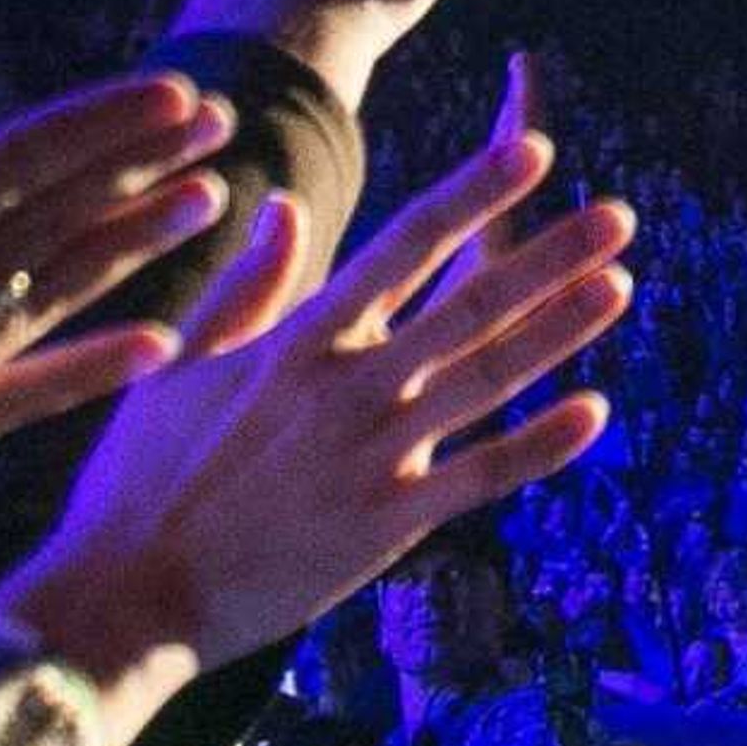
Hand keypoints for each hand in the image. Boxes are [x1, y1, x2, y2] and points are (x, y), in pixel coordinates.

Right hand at [0, 38, 231, 664]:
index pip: (15, 166)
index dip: (101, 125)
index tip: (177, 91)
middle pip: (58, 222)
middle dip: (143, 166)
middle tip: (224, 123)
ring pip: (61, 298)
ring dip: (138, 245)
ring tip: (210, 200)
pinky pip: (32, 400)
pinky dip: (98, 369)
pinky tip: (162, 348)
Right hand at [0, 82, 634, 729]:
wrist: (125, 595)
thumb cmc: (142, 477)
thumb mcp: (185, 364)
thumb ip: (249, 285)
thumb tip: (285, 208)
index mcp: (301, 339)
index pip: (405, 244)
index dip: (473, 193)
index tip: (532, 150)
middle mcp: (346, 386)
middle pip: (467, 303)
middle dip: (548, 254)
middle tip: (619, 213)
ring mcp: (372, 455)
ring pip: (487, 379)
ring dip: (559, 331)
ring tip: (621, 283)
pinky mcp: (385, 524)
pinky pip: (479, 477)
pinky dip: (539, 446)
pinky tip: (596, 412)